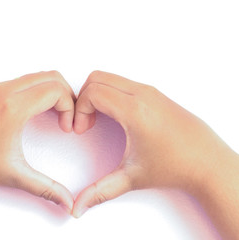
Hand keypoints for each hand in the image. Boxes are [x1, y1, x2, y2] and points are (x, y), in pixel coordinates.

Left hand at [0, 71, 74, 211]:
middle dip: (66, 96)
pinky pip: (24, 81)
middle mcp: (5, 92)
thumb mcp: (14, 176)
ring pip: (38, 76)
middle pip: (51, 77)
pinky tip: (36, 112)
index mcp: (13, 108)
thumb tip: (66, 201)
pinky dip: (38, 90)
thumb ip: (46, 188)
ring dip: (53, 91)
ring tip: (55, 114)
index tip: (66, 127)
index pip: (55, 90)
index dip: (70, 107)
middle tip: (66, 117)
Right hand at [72, 71, 237, 217]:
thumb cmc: (176, 167)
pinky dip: (111, 94)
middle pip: (97, 78)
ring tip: (100, 119)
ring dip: (97, 95)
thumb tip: (79, 206)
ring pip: (110, 78)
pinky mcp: (156, 94)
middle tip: (87, 122)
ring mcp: (151, 92)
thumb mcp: (132, 178)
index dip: (79, 109)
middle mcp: (143, 95)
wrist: (209, 163)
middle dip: (84, 98)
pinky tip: (116, 117)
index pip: (93, 92)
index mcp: (135, 111)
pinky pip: (123, 83)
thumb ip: (100, 191)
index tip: (82, 128)